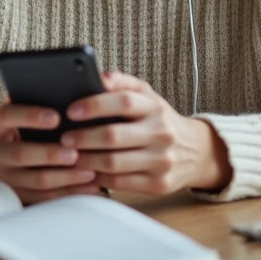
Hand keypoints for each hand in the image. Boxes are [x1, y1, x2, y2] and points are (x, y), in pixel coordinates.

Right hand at [0, 97, 103, 203]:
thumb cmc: (10, 125)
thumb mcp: (13, 110)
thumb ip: (31, 100)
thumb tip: (64, 91)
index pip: (8, 116)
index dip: (31, 116)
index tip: (56, 117)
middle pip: (21, 154)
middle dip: (52, 154)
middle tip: (76, 152)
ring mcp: (3, 176)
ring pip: (35, 180)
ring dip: (65, 177)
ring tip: (90, 170)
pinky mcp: (16, 194)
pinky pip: (44, 197)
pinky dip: (68, 192)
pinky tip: (88, 186)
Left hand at [61, 72, 230, 194]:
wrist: (196, 151)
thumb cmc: (160, 120)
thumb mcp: (148, 96)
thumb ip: (124, 83)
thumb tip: (99, 76)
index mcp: (156, 107)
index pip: (124, 101)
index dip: (95, 105)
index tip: (71, 110)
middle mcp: (161, 133)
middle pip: (114, 136)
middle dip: (83, 137)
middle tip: (63, 138)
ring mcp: (161, 160)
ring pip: (114, 163)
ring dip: (86, 159)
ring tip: (68, 156)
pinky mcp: (158, 184)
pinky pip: (120, 183)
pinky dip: (98, 178)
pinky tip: (85, 172)